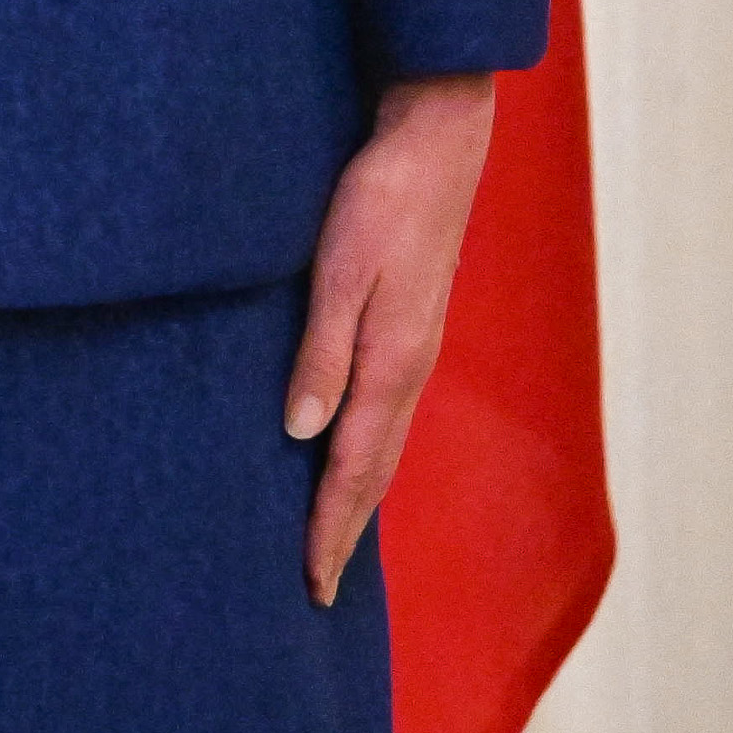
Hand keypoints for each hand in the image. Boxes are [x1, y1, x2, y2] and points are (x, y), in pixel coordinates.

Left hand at [290, 71, 492, 604]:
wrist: (434, 144)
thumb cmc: (378, 199)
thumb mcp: (337, 270)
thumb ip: (320, 350)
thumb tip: (298, 432)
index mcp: (391, 365)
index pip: (352, 470)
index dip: (328, 529)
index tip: (311, 585)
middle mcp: (407, 370)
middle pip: (371, 472)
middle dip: (343, 531)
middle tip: (317, 589)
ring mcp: (412, 351)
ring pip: (380, 445)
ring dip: (355, 497)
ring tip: (328, 540)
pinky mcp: (407, 328)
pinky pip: (382, 412)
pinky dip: (364, 452)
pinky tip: (344, 454)